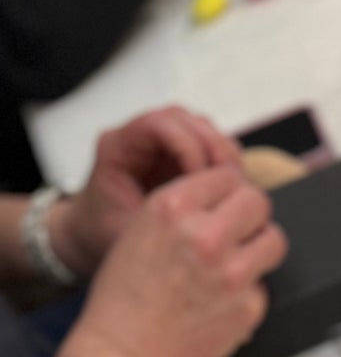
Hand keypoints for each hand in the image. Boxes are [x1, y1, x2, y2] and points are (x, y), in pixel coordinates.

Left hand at [49, 107, 240, 278]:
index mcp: (117, 146)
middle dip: (214, 147)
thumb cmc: (102, 234)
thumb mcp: (129, 234)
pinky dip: (224, 165)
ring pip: (201, 129)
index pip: (160, 124)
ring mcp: (160, 146)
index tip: (202, 184)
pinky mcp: (177, 158)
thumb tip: (212, 220)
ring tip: (235, 187)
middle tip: (231, 182)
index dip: (188, 147)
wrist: (90, 236)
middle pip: (186, 120)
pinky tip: (231, 191)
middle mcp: (139, 138)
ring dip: (224, 154)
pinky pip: (209, 148)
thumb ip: (162, 222)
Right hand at [73, 165, 285, 356]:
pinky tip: (222, 301)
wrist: (129, 351)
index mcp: (174, 208)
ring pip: (274, 240)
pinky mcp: (249, 305)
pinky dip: (249, 291)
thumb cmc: (127, 297)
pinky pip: (264, 285)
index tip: (227, 204)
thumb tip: (225, 197)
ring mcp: (232, 272)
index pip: (228, 175)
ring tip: (238, 262)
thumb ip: (184, 208)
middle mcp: (206, 235)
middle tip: (241, 230)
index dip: (229, 191)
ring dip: (260, 247)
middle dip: (251, 215)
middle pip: (258, 202)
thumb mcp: (141, 229)